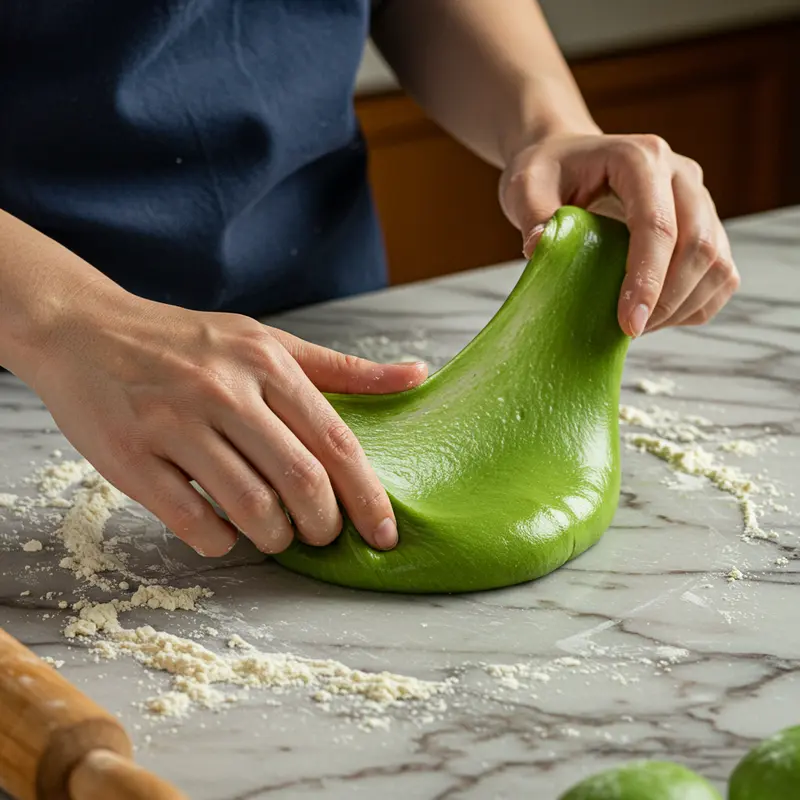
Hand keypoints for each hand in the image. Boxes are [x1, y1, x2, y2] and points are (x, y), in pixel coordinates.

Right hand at [31, 285, 426, 556]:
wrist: (85, 330)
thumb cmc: (189, 341)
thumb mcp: (268, 341)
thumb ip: (343, 369)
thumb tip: (418, 375)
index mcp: (266, 363)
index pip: (335, 443)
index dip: (368, 497)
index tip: (386, 533)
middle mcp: (223, 391)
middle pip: (301, 481)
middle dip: (325, 525)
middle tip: (324, 534)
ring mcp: (173, 424)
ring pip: (250, 508)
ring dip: (276, 538)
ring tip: (279, 535)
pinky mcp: (129, 457)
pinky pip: (192, 521)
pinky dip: (221, 541)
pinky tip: (226, 532)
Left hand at [499, 131, 740, 336]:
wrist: (568, 159)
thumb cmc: (548, 172)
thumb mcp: (526, 186)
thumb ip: (532, 215)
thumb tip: (538, 249)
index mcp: (641, 159)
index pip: (658, 225)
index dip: (647, 279)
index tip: (628, 324)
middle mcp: (681, 176)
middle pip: (700, 246)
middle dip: (667, 300)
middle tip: (627, 331)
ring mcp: (699, 201)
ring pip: (718, 264)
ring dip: (682, 306)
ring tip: (637, 326)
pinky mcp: (706, 226)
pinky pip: (720, 276)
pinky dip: (694, 306)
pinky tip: (656, 317)